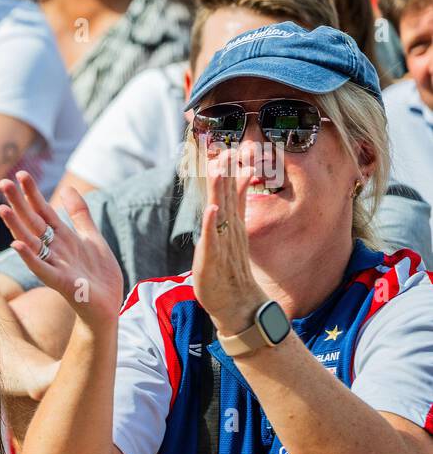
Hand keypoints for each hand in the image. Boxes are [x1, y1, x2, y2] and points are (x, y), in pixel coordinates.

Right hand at [0, 171, 123, 329]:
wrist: (108, 305)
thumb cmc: (99, 274)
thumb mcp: (91, 237)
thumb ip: (79, 214)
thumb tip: (67, 188)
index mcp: (62, 237)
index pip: (43, 210)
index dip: (33, 193)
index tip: (21, 174)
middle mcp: (54, 249)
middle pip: (33, 222)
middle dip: (19, 203)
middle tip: (3, 182)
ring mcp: (55, 265)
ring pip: (31, 243)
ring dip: (16, 226)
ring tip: (2, 209)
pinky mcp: (61, 282)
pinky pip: (42, 269)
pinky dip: (29, 257)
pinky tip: (17, 245)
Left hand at [192, 164, 267, 336]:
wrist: (237, 303)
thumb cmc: (230, 271)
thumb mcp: (232, 238)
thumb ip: (235, 214)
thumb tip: (239, 195)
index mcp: (233, 226)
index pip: (232, 195)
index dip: (230, 173)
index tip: (230, 151)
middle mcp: (230, 232)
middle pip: (228, 198)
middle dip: (226, 174)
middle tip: (226, 150)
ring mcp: (222, 244)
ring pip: (222, 213)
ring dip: (221, 192)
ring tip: (219, 170)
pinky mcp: (213, 258)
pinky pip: (214, 238)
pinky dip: (213, 224)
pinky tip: (213, 209)